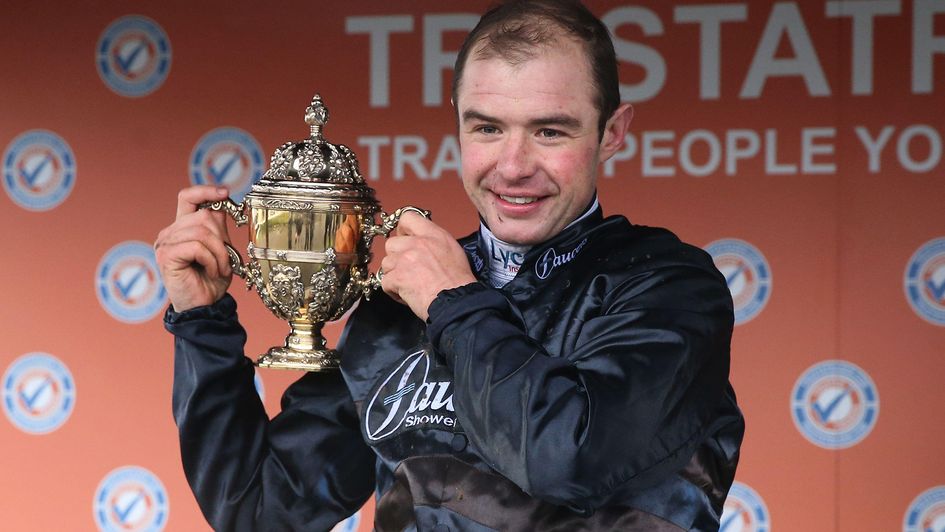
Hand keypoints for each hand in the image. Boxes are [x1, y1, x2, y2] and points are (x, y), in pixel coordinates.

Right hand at [154, 185, 234, 311]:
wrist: (203, 307)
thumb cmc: (210, 281)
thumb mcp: (220, 249)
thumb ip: (217, 227)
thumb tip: (223, 204)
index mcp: (182, 228)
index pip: (188, 197)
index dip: (205, 191)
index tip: (225, 193)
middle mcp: (170, 233)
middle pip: (203, 216)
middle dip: (222, 238)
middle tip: (227, 260)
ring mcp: (165, 243)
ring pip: (203, 232)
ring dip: (220, 252)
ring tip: (220, 268)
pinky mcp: (166, 255)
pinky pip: (197, 246)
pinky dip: (211, 259)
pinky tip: (212, 271)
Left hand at [380, 212, 476, 320]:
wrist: (456, 301)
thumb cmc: (459, 281)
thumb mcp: (453, 251)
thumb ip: (434, 243)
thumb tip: (423, 244)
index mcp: (433, 235)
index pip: (408, 218)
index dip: (402, 230)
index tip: (405, 239)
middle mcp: (417, 243)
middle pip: (391, 243)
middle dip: (396, 257)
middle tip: (407, 268)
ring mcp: (405, 259)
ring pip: (386, 263)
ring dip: (394, 274)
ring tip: (408, 284)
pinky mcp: (397, 277)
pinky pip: (385, 282)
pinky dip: (393, 291)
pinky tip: (406, 295)